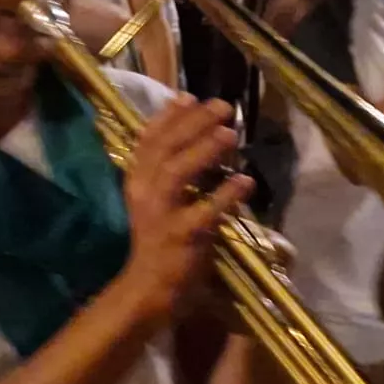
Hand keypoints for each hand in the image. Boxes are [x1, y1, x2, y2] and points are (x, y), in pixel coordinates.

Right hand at [119, 96, 252, 323]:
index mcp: (137, 181)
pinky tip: (246, 181)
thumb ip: (169, 167)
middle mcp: (145, 193)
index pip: (148, 140)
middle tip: (223, 107)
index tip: (190, 96)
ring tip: (230, 133)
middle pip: (165, 149)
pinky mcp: (181, 237)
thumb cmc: (159, 240)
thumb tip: (194, 130)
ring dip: (204, 150)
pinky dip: (226, 195)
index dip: (168, 116)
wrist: (149, 288)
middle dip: (193, 123)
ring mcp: (161, 215)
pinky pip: (205, 212)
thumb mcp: (155, 199)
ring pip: (178, 173)